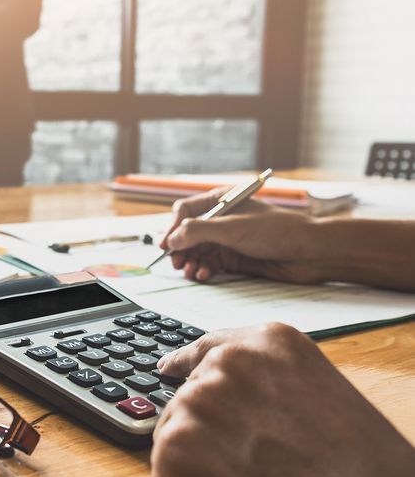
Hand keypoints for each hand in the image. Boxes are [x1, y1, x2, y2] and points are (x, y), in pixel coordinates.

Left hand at [152, 323, 414, 476]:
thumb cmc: (354, 462)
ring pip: (179, 428)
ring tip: (249, 471)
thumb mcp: (317, 395)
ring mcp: (202, 396)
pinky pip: (167, 460)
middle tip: (253, 455)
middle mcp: (231, 360)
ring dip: (202, 454)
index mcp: (271, 341)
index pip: (211, 347)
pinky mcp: (179, 439)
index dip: (186, 362)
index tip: (167, 368)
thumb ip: (266, 382)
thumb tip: (216, 389)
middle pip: (193, 394)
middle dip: (211, 426)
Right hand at [160, 189, 326, 282]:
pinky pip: (209, 264)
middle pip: (187, 233)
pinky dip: (203, 270)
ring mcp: (227, 239)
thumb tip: (171, 239)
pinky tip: (203, 275)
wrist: (309, 253)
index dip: (173, 227)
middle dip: (180, 248)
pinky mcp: (234, 258)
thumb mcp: (233, 228)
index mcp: (220, 201)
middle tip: (176, 263)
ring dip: (190, 261)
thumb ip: (199, 232)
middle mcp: (221, 219)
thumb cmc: (277, 231)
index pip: (185, 211)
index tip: (166, 245)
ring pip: (196, 251)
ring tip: (190, 272)